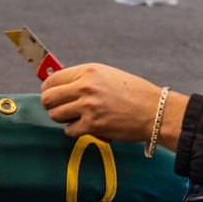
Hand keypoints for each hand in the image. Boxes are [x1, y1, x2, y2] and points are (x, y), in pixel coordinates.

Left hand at [41, 64, 184, 145]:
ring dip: (64, 119)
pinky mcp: (93, 125)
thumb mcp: (107, 76)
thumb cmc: (134, 93)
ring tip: (77, 117)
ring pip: (56, 115)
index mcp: (89, 71)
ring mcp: (88, 106)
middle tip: (60, 108)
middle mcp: (86, 87)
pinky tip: (88, 126)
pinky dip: (76, 131)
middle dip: (51, 105)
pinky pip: (69, 130)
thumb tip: (60, 85)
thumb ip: (84, 79)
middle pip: (48, 98)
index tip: (52, 94)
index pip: (52, 79)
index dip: (48, 89)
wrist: (154, 111)